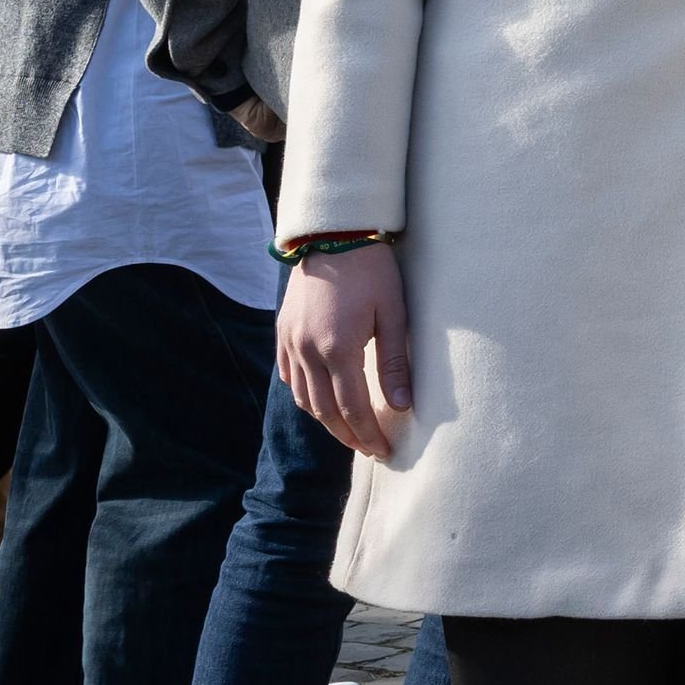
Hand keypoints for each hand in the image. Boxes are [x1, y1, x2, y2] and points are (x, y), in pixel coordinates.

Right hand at [278, 245, 413, 460]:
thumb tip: (401, 405)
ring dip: (326, 420)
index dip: (369, 435)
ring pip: (303, 398)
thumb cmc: (372, 270)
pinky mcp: (282, 332)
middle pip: (325, 411)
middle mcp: (308, 351)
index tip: (385, 451)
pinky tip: (320, 402)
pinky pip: (289, 376)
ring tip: (349, 430)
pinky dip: (304, 396)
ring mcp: (290, 342)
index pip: (353, 409)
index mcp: (338, 349)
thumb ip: (394, 362)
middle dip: (348, 435)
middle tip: (369, 449)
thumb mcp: (393, 313)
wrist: (333, 233)